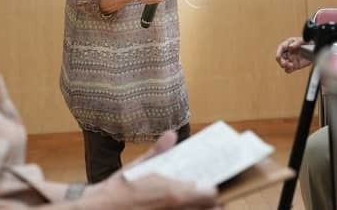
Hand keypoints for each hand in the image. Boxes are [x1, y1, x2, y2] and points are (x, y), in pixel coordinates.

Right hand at [82, 131, 219, 208]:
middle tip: (208, 194)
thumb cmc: (120, 189)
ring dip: (199, 208)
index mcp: (176, 193)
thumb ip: (158, 152)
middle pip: (211, 209)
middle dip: (212, 202)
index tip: (216, 184)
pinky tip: (179, 206)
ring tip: (197, 201)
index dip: (216, 190)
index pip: (212, 194)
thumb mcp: (139, 166)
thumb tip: (171, 135)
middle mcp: (178, 209)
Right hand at [275, 36, 310, 72]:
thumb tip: (290, 47)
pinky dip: (289, 70)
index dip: (278, 53)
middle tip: (285, 63)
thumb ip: (296, 43)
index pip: (280, 48)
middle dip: (281, 61)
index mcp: (288, 44)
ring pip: (283, 64)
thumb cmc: (308, 42)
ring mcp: (291, 59)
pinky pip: (288, 69)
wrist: (315, 49)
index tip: (278, 57)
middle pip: (280, 58)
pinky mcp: (295, 65)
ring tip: (291, 65)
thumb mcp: (303, 40)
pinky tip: (292, 68)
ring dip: (285, 66)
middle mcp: (288, 52)